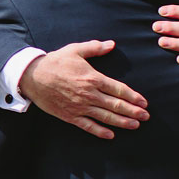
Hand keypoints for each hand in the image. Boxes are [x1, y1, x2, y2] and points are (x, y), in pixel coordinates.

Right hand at [19, 41, 148, 139]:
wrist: (32, 77)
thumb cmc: (55, 62)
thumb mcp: (75, 50)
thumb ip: (95, 48)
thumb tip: (112, 44)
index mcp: (93, 78)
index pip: (119, 89)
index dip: (133, 97)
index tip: (144, 102)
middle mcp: (89, 94)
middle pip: (115, 105)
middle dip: (133, 111)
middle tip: (146, 116)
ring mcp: (80, 107)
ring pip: (105, 117)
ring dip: (122, 122)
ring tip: (135, 125)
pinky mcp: (70, 115)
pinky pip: (88, 126)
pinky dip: (100, 131)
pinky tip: (110, 135)